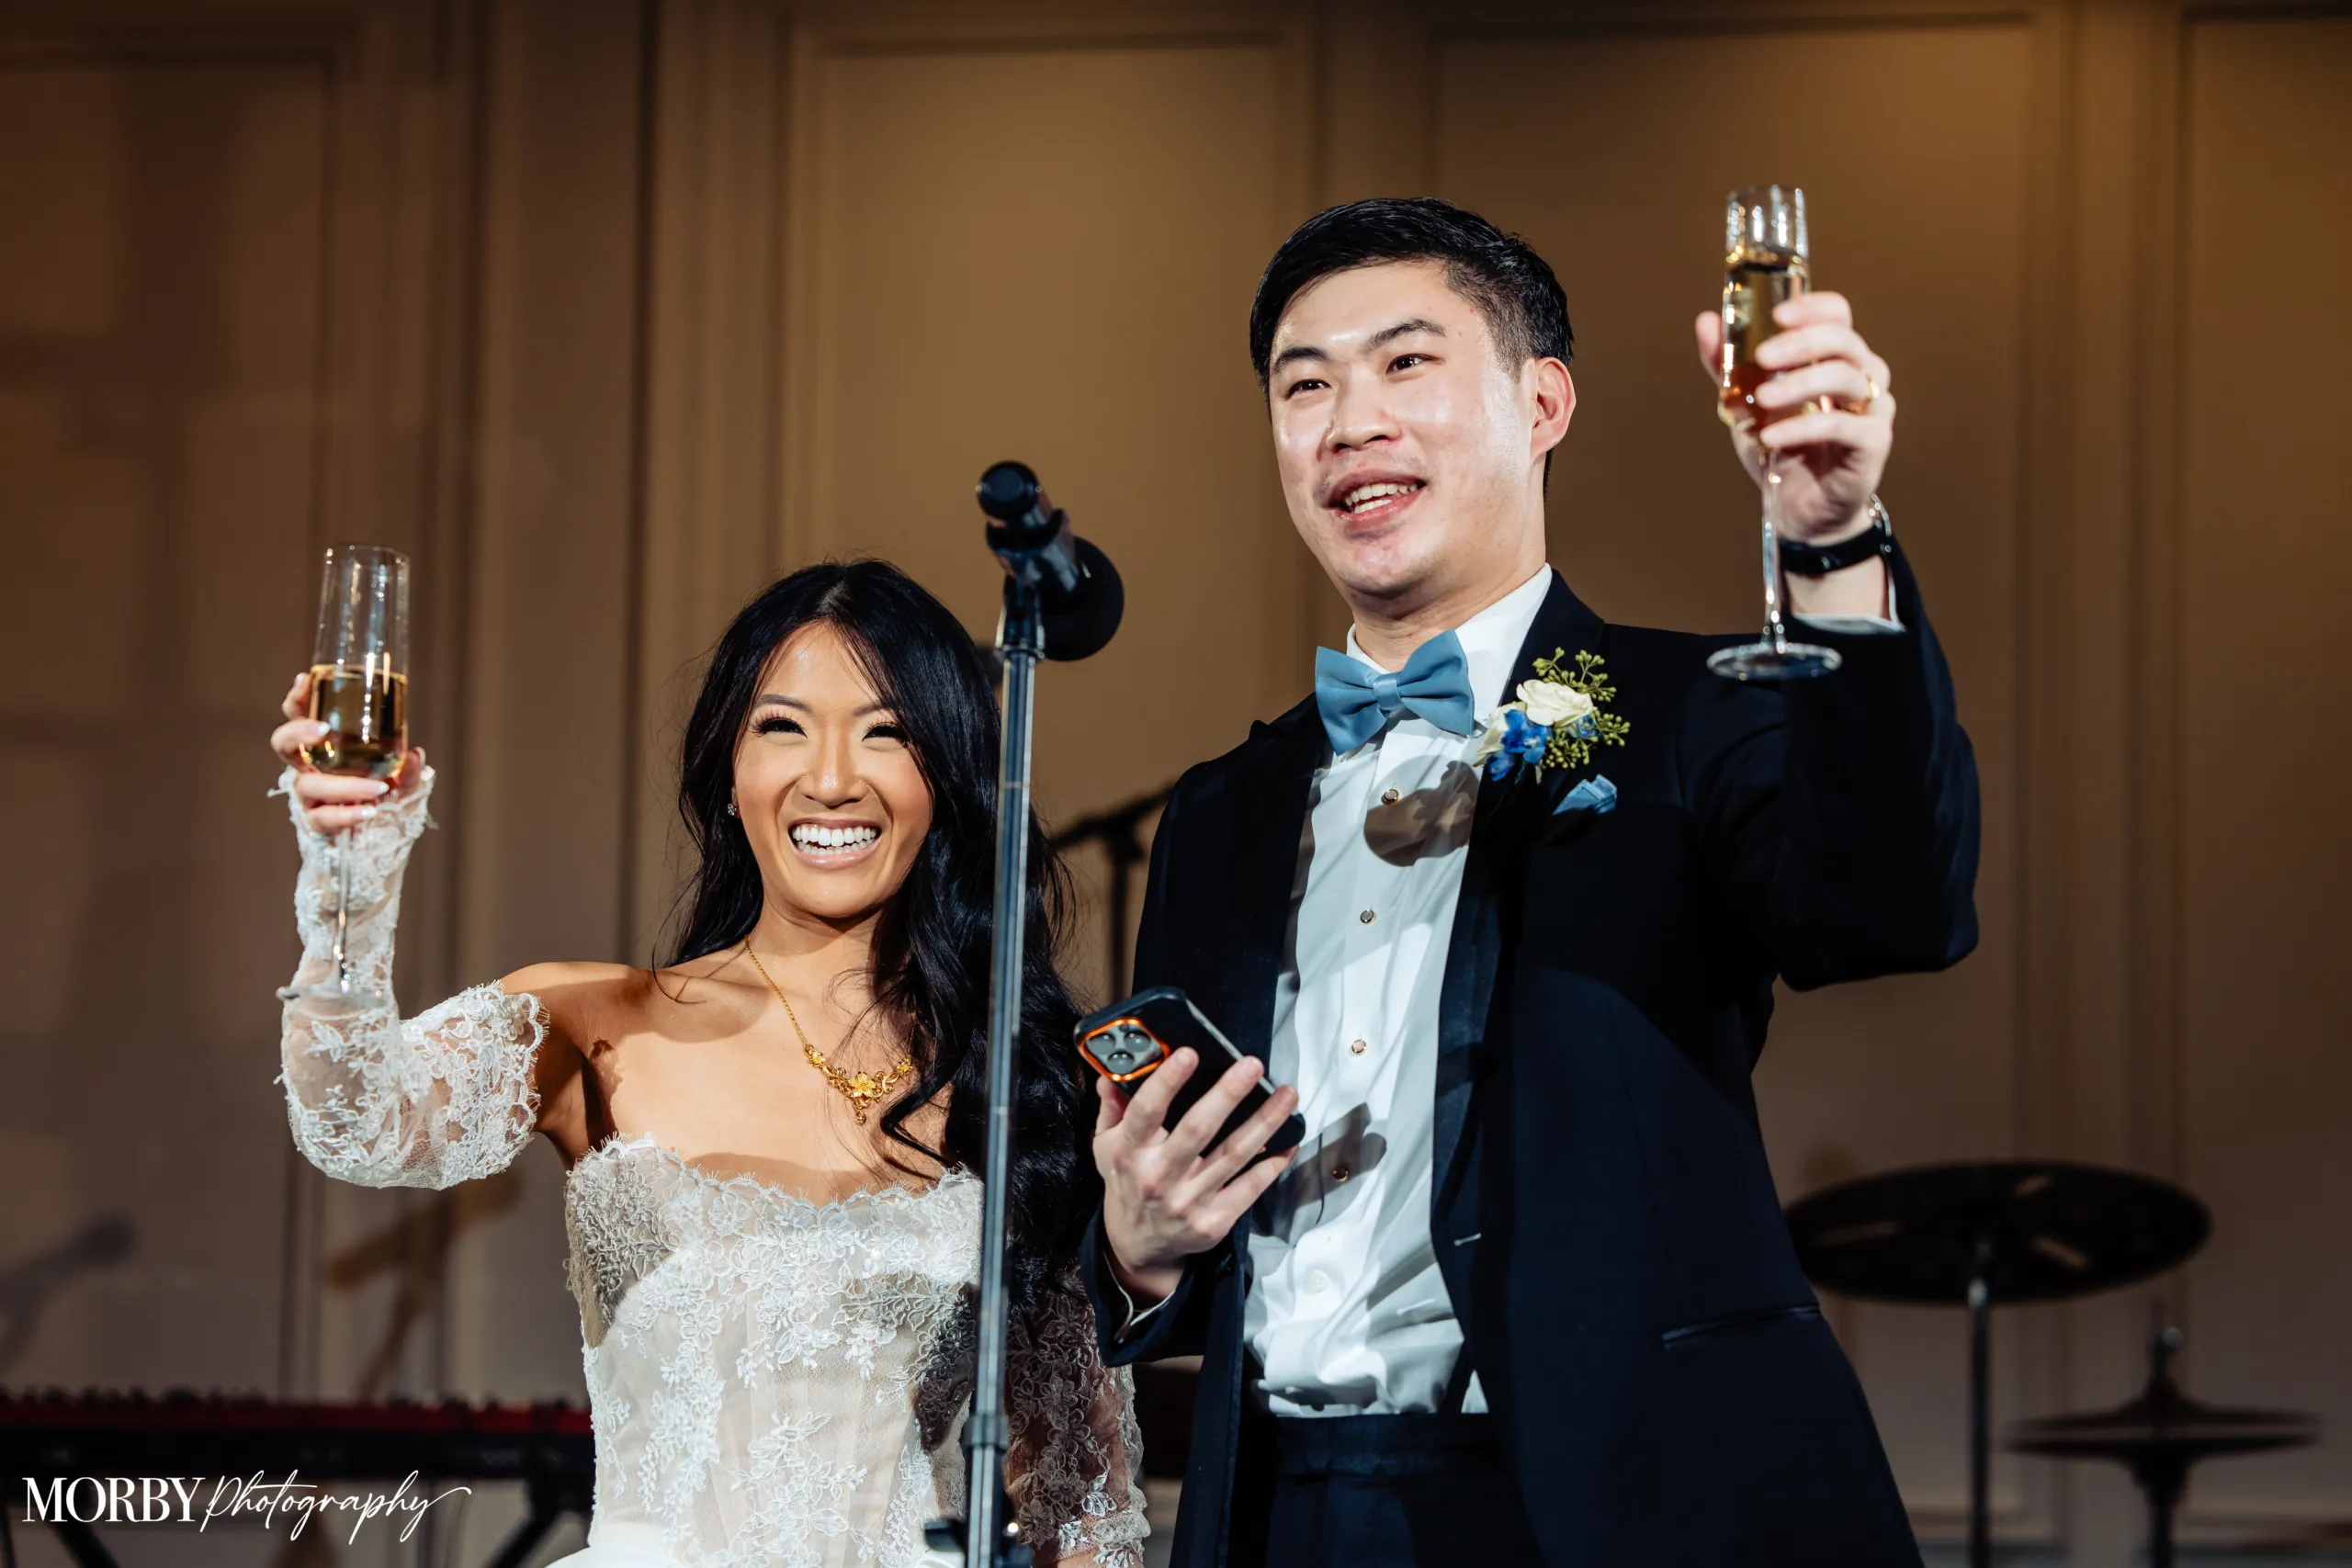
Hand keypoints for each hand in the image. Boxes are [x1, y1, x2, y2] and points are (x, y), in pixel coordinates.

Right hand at [270, 669, 425, 834]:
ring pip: (310, 786)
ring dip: (346, 785)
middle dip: (297, 733)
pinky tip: (367, 812)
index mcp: (323, 748)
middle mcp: (309, 769)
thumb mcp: (403, 777)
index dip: (297, 699)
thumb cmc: (385, 795)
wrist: (381, 838)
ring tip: (379, 788)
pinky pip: (323, 818)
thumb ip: (407, 766)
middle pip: (284, 745)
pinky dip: (346, 815)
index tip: (304, 679)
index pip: (298, 718)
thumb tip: (414, 753)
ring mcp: (309, 797)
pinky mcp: (316, 823)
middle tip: (322, 730)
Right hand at [1092, 1049, 1298, 1303]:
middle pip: (1198, 1130)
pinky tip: (1289, 1139)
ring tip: (1287, 1094)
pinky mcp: (1214, 1221)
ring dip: (1264, 1122)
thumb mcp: (1105, 1147)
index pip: (1146, 1112)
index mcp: (1130, 1152)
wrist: (1137, 1245)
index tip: (1189, 1054)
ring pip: (1233, 1155)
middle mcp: (1159, 1176)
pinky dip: (1272, 1163)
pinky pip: (1250, 1188)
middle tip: (1253, 1065)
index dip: (1167, 1082)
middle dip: (1228, 1094)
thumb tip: (1109, 1074)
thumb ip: (1112, 1108)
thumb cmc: (1127, 1183)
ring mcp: (1189, 1201)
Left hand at [1693, 291, 1895, 543]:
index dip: (1812, 308)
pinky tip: (1772, 436)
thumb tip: (1706, 322)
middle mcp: (1863, 376)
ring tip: (1762, 401)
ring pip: (1847, 378)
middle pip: (1844, 340)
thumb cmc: (1781, 448)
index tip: (1777, 315)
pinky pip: (1843, 427)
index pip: (1838, 315)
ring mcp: (1873, 409)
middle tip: (1763, 356)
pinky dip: (1804, 428)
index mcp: (1835, 357)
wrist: (1798, 508)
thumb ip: (1728, 367)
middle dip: (1801, 343)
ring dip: (1800, 384)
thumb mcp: (1746, 404)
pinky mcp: (1873, 444)